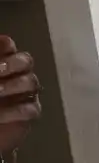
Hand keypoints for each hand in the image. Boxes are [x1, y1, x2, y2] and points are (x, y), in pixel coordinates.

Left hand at [0, 37, 43, 152]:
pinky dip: (14, 111)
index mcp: (2, 62)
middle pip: (26, 60)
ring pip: (31, 82)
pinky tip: (0, 117)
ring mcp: (25, 92)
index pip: (7, 45)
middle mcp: (16, 73)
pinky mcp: (30, 111)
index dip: (4, 45)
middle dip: (12, 63)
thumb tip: (0, 62)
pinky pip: (31, 108)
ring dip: (12, 86)